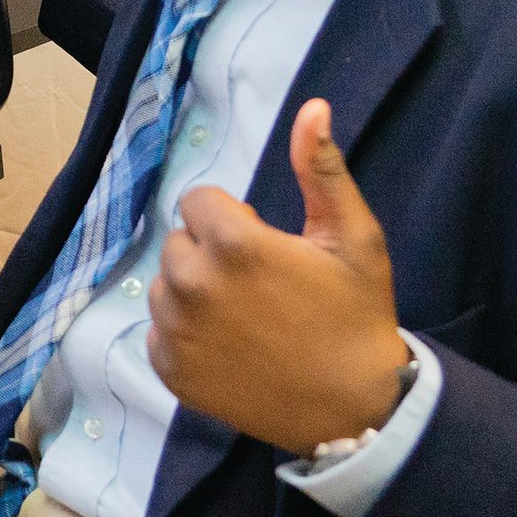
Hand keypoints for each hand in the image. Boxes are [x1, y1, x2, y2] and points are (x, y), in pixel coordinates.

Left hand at [146, 99, 409, 456]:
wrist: (358, 410)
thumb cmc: (356, 316)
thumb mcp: (353, 237)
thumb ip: (322, 168)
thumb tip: (313, 107)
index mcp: (232, 242)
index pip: (199, 202)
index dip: (233, 220)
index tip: (265, 247)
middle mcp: (193, 283)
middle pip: (179, 241)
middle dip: (210, 252)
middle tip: (257, 284)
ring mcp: (178, 332)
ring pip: (165, 285)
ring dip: (193, 292)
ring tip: (242, 316)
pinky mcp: (171, 371)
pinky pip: (158, 330)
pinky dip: (184, 335)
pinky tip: (226, 346)